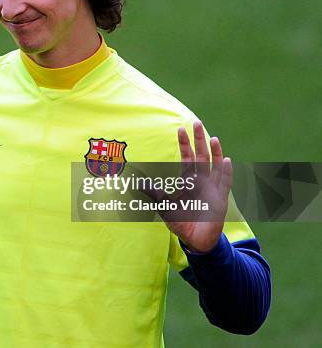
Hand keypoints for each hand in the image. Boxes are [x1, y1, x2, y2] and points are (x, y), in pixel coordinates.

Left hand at [163, 121, 232, 252]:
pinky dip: (226, 172)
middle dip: (199, 140)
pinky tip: (226, 160)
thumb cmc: (180, 221)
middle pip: (200, 156)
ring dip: (214, 152)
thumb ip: (152, 193)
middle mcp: (201, 181)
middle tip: (196, 123)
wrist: (194, 239)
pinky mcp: (220, 199)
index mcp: (188, 181)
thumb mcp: (163, 205)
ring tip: (213, 138)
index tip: (180, 129)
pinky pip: (225, 182)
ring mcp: (212, 189)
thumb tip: (135, 183)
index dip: (184, 143)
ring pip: (214, 166)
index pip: (186, 157)